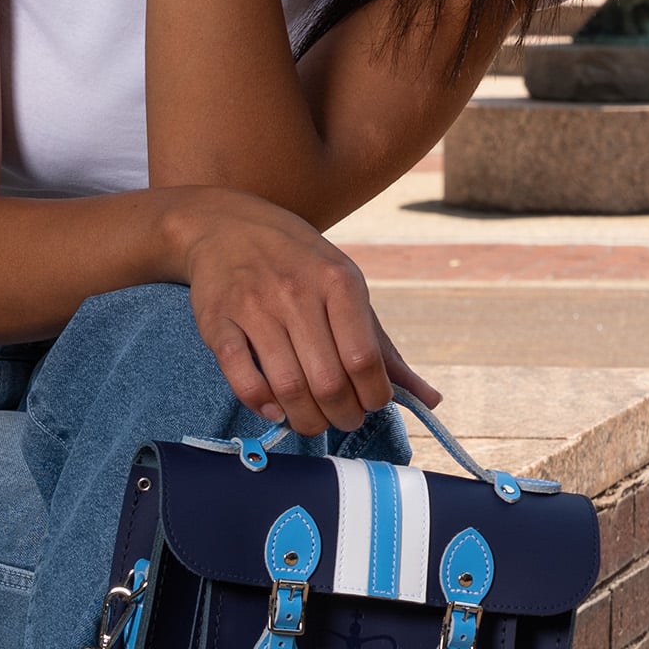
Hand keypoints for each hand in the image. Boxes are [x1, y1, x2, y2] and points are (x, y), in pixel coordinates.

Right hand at [171, 191, 435, 434]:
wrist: (228, 226)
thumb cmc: (298, 265)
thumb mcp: (346, 289)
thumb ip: (383, 348)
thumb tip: (430, 398)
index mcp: (339, 282)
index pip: (364, 359)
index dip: (373, 397)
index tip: (370, 405)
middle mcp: (297, 293)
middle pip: (328, 382)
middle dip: (342, 415)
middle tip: (343, 419)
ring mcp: (254, 307)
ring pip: (287, 387)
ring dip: (305, 420)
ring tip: (312, 421)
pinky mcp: (218, 322)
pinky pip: (243, 379)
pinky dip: (262, 405)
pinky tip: (275, 408)